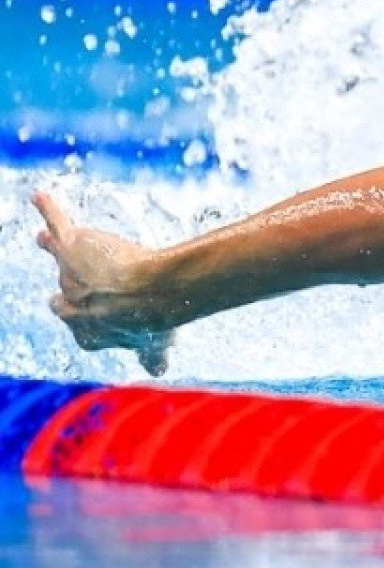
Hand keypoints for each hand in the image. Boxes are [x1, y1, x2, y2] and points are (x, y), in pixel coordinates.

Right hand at [33, 192, 174, 375]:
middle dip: (66, 284)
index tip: (94, 310)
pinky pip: (56, 224)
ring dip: (56, 247)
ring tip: (47, 237)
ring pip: (60, 257)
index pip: (80, 323)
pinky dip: (48, 210)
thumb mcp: (155, 345)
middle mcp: (70, 305)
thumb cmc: (155, 322)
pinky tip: (41, 197)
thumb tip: (158, 370)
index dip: (88, 315)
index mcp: (86, 333)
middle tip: (68, 275)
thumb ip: (152, 357)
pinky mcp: (72, 245)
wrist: (151, 294)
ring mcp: (68, 272)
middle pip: (63, 292)